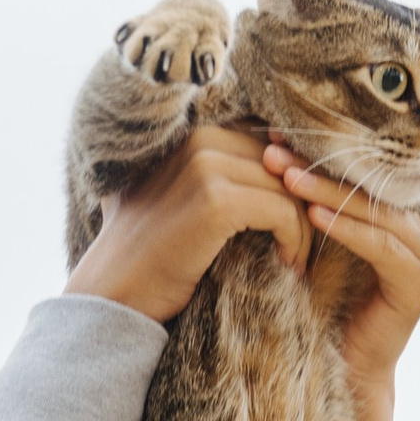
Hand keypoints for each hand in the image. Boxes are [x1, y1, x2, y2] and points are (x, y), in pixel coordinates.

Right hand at [66, 124, 308, 324]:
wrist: (116, 291)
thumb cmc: (150, 252)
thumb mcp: (176, 195)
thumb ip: (211, 169)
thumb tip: (272, 157)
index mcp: (192, 129)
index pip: (268, 138)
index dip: (290, 177)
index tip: (295, 216)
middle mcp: (199, 136)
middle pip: (284, 161)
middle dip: (301, 202)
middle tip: (302, 242)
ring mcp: (205, 166)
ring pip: (288, 187)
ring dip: (303, 227)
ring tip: (296, 257)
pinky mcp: (216, 200)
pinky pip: (283, 211)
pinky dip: (295, 240)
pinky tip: (288, 263)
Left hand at [261, 140, 419, 420]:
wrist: (334, 372)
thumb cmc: (311, 309)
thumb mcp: (299, 246)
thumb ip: (293, 205)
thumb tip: (255, 151)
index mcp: (382, 217)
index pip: (349, 174)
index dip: (311, 154)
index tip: (269, 135)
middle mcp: (407, 231)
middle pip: (363, 185)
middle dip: (316, 167)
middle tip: (275, 151)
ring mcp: (418, 256)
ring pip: (373, 210)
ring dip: (328, 192)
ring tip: (287, 178)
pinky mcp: (418, 284)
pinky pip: (382, 246)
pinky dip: (347, 229)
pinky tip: (311, 217)